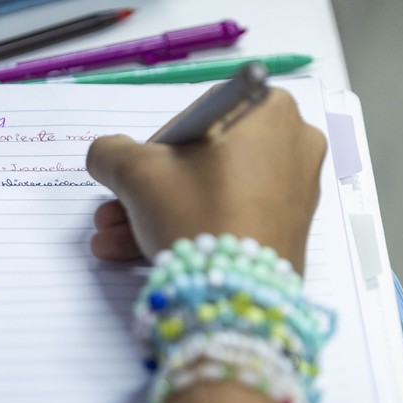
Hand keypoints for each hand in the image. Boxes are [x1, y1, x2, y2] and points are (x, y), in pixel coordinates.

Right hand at [86, 88, 326, 273]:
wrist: (236, 293)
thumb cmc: (198, 215)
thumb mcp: (136, 172)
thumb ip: (111, 152)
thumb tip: (106, 154)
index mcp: (269, 109)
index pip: (198, 116)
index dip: (157, 147)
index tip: (138, 171)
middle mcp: (294, 143)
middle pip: (204, 160)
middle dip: (154, 187)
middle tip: (118, 205)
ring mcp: (296, 189)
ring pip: (213, 192)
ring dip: (161, 211)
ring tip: (114, 237)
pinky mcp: (290, 229)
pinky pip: (231, 216)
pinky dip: (193, 226)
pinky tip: (143, 247)